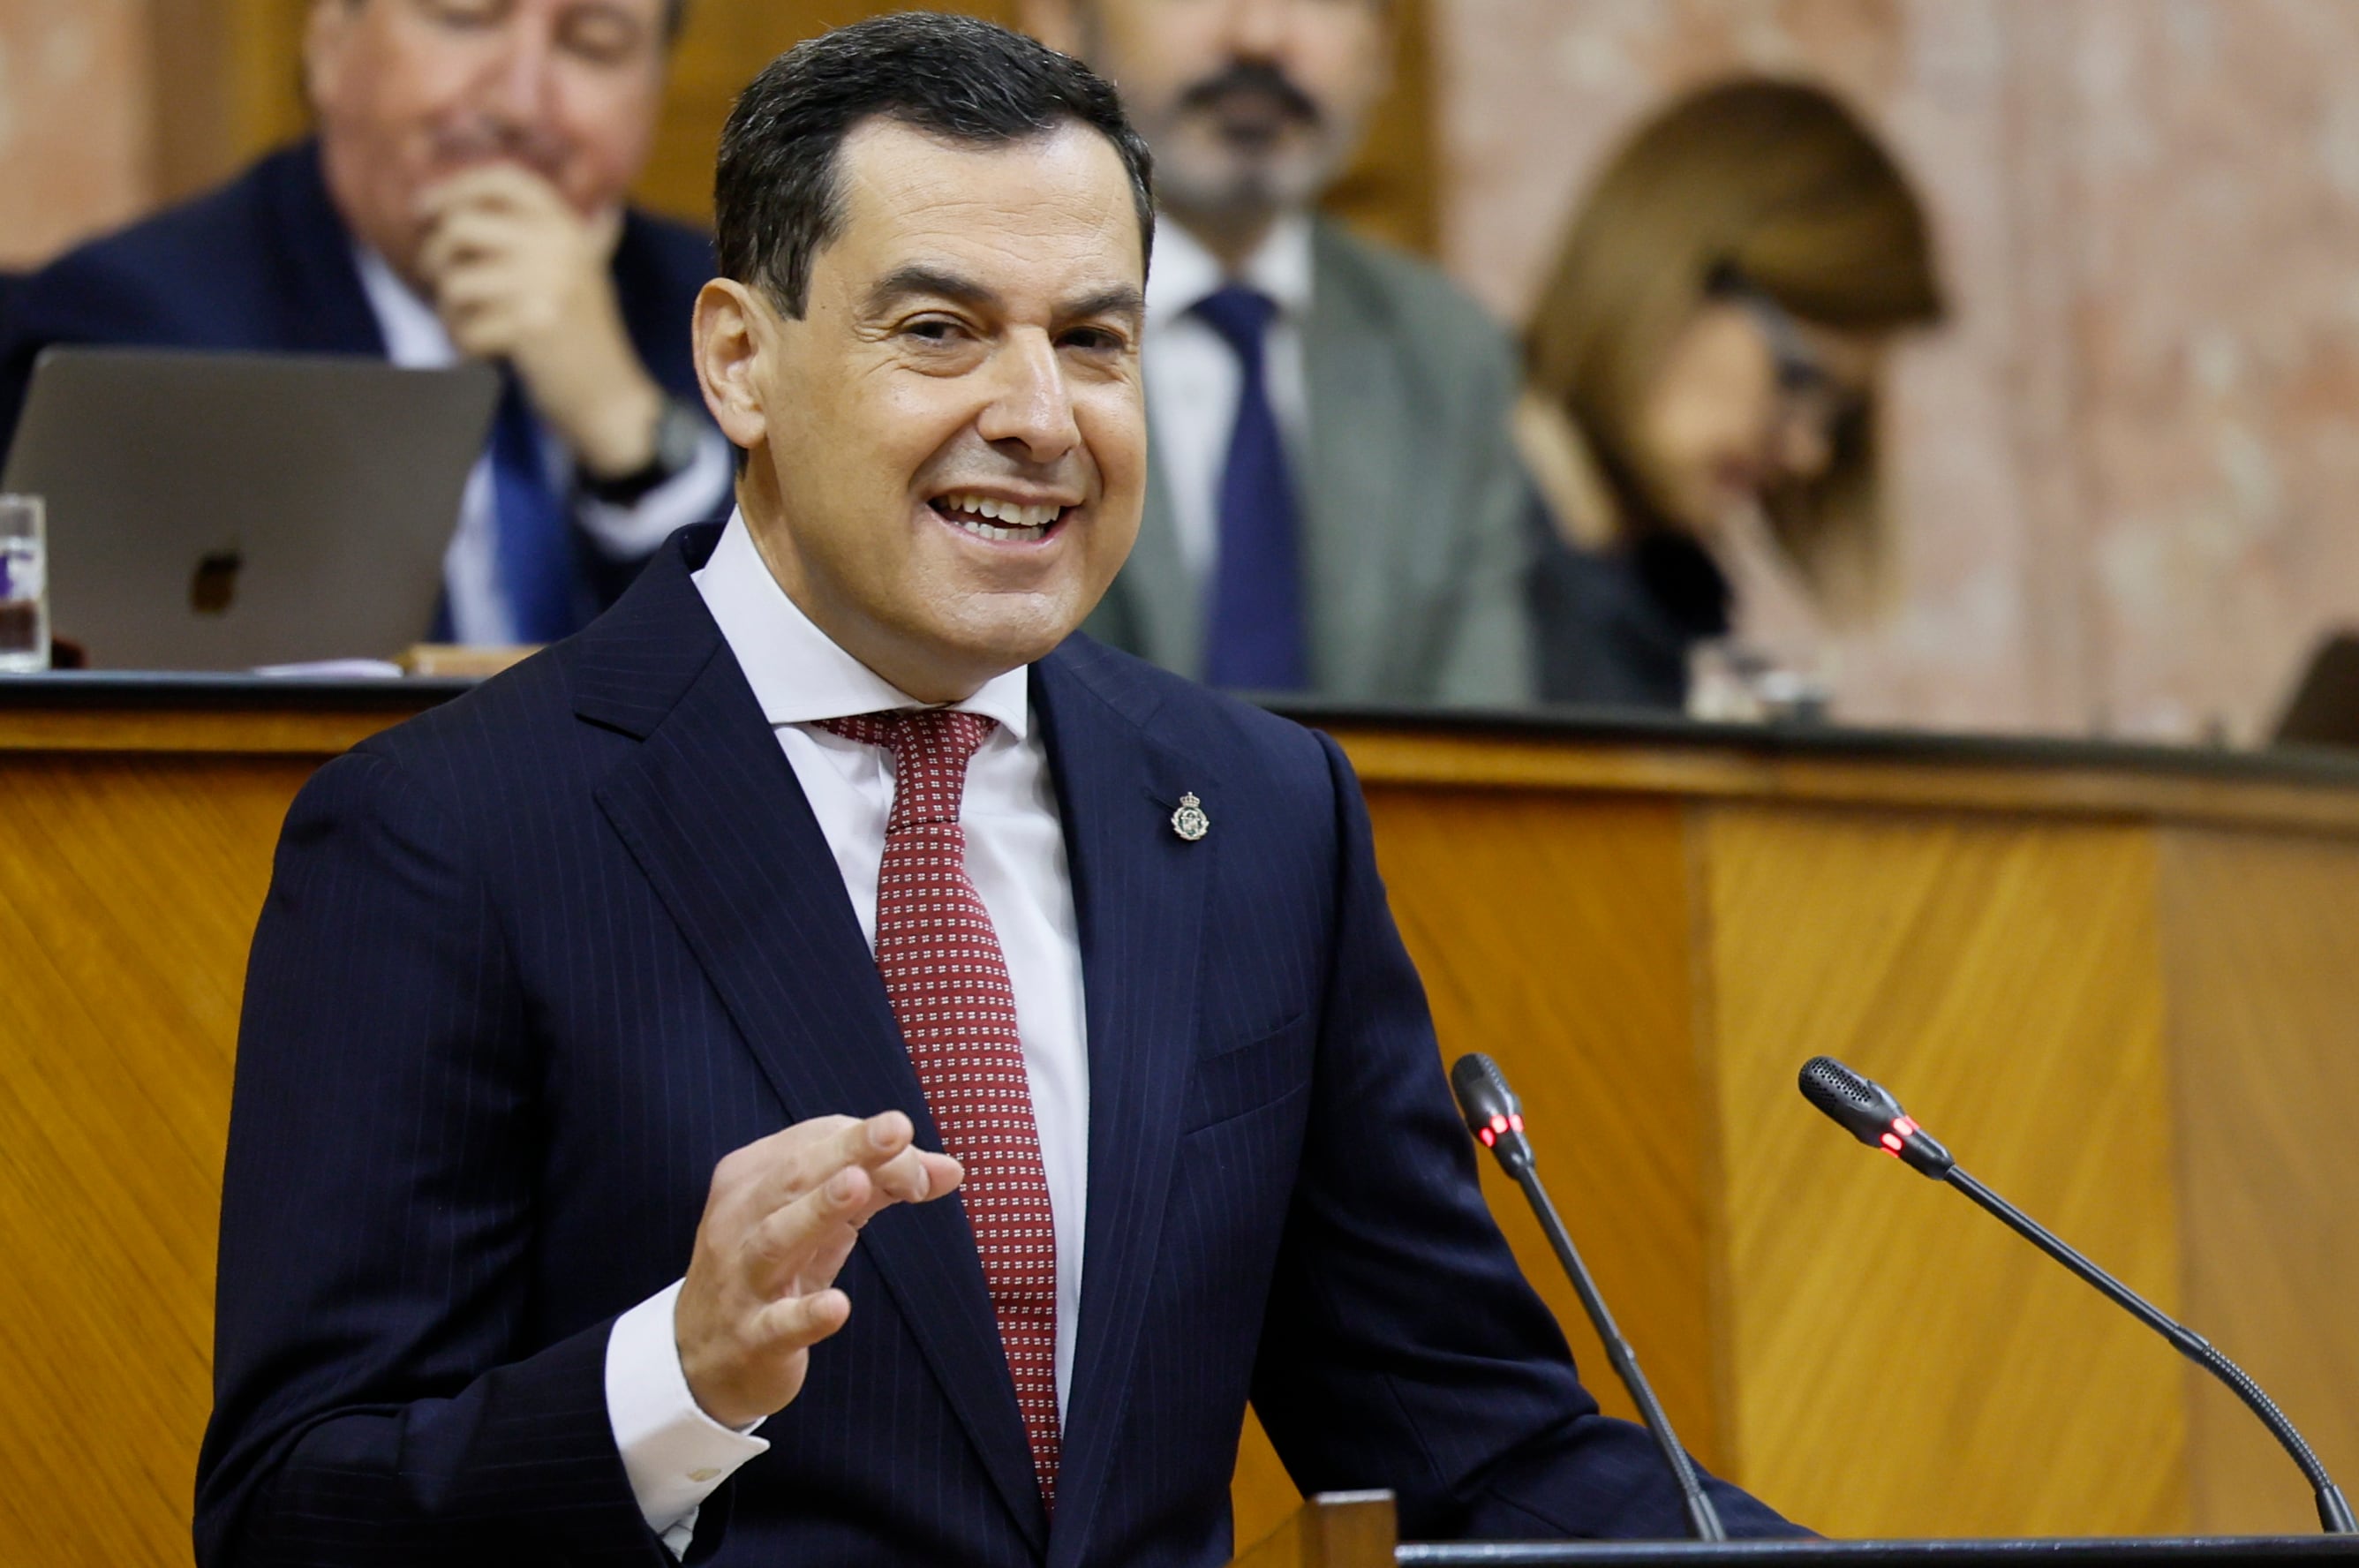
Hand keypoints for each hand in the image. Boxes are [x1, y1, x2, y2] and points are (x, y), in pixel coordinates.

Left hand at [414, 164, 666, 478]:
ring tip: (466, 326)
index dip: (454, 188)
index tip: (424, 211)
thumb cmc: (580, 338)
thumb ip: (535, 234)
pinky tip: (482, 353)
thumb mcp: (573, 271)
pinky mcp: (531, 327)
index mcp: (568, 228)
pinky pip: (464, 325)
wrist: (610, 398)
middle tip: (436, 282)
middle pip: (460, 226)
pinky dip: (463, 344)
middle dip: (434, 256)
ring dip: (448, 309)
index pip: (502, 179)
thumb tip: (457, 205)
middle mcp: (559, 247)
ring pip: (454, 279)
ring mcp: (546, 285)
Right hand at [675, 1111, 963, 1428]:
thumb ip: (884, 1186)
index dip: (871, 1146)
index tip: (920, 1168)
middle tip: (898, 1128)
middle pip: (795, 1175)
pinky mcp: (752, 1338)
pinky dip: (806, 1315)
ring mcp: (742, 1280)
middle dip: (849, 1150)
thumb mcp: (823, 1221)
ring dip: (819, 1210)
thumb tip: (952, 1169)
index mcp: (752, 1178)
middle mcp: (740, 1220)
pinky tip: (837, 1306)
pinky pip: (778, 1324)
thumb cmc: (775, 1270)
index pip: (815, 1143)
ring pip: (778, 1237)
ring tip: (859, 1185)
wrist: (701, 1358)